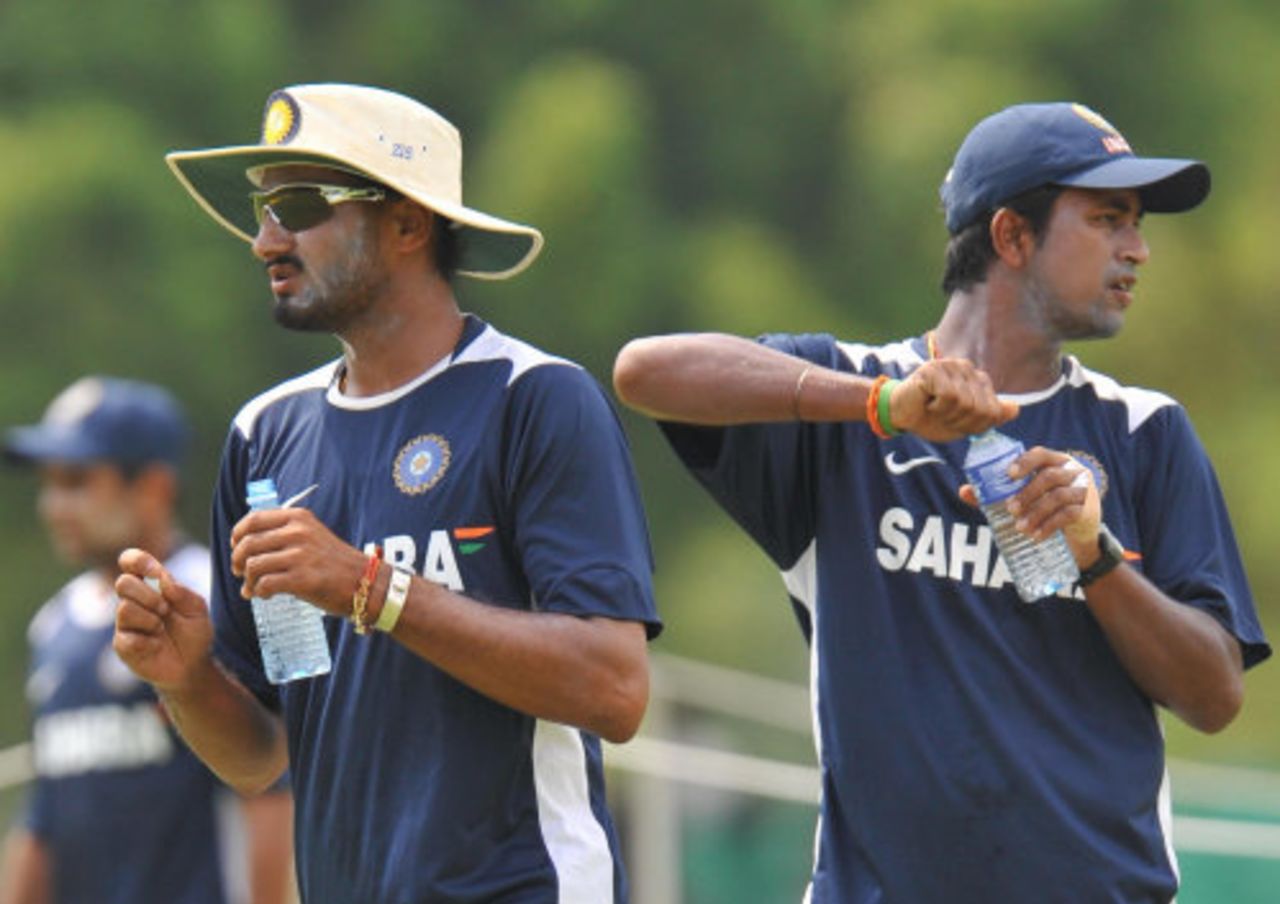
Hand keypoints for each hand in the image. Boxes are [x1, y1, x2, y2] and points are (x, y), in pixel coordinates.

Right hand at [114, 548, 213, 691]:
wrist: (193, 665)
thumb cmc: (194, 632)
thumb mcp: (197, 609)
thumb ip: (182, 592)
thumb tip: (162, 579)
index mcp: (151, 585)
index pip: (131, 561)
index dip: (137, 560)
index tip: (155, 572)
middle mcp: (133, 601)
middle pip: (123, 583)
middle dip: (149, 596)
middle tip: (166, 610)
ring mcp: (125, 623)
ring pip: (124, 609)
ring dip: (150, 619)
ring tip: (162, 629)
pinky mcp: (122, 645)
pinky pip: (126, 637)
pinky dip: (148, 641)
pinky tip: (157, 645)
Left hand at [230, 506, 365, 616]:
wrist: (364, 582)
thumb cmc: (333, 562)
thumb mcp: (311, 535)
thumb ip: (283, 534)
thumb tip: (245, 546)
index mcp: (298, 518)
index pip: (253, 520)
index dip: (238, 535)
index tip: (236, 547)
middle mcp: (298, 532)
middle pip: (249, 543)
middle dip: (237, 560)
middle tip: (239, 572)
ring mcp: (301, 555)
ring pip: (253, 565)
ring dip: (247, 580)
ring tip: (252, 588)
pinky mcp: (303, 579)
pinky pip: (265, 584)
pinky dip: (259, 592)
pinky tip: (265, 595)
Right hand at [890, 359, 1018, 441]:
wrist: (899, 415)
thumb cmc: (930, 418)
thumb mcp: (965, 423)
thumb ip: (990, 416)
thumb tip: (1016, 409)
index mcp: (977, 379)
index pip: (993, 411)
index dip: (975, 426)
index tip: (955, 422)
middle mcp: (967, 368)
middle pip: (980, 408)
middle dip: (960, 422)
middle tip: (942, 416)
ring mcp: (950, 365)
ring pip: (965, 403)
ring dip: (947, 415)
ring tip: (933, 408)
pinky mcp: (934, 369)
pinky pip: (949, 397)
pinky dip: (937, 407)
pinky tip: (927, 401)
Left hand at [959, 447, 1100, 560]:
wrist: (1076, 532)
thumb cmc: (1044, 506)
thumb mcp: (1025, 497)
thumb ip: (995, 493)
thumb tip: (964, 491)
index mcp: (1055, 461)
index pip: (1041, 454)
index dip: (1026, 462)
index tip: (1010, 475)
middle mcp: (1072, 471)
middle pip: (1049, 476)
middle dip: (1027, 493)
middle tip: (1010, 509)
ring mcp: (1083, 489)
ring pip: (1058, 497)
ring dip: (1036, 512)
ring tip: (1020, 527)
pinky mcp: (1088, 510)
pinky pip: (1068, 515)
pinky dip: (1048, 526)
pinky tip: (1035, 536)